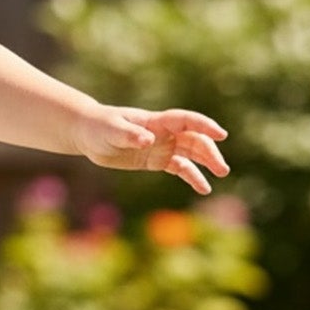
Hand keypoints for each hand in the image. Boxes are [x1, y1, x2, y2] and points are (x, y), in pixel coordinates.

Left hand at [75, 106, 229, 193]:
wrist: (88, 134)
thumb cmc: (99, 127)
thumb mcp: (111, 130)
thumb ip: (129, 134)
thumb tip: (148, 140)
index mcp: (156, 122)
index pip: (185, 121)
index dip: (204, 126)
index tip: (221, 135)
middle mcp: (164, 133)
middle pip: (194, 140)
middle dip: (209, 152)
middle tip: (221, 169)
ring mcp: (162, 146)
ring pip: (191, 154)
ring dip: (206, 163)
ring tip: (220, 175)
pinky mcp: (156, 161)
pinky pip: (179, 168)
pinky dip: (192, 176)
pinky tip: (204, 188)